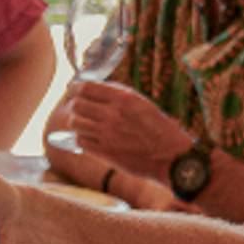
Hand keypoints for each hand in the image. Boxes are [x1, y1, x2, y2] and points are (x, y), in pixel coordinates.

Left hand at [63, 81, 192, 174]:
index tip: (74, 91)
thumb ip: (117, 95)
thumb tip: (93, 88)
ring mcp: (106, 134)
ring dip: (77, 122)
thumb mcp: (141, 102)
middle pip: (76, 105)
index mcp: (122, 98)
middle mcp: (112, 114)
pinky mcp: (104, 152)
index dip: (75, 89)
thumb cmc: (158, 128)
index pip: (85, 87)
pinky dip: (82, 138)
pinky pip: (80, 141)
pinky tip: (91, 138)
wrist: (169, 156)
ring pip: (74, 123)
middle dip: (75, 105)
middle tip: (78, 109)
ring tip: (84, 124)